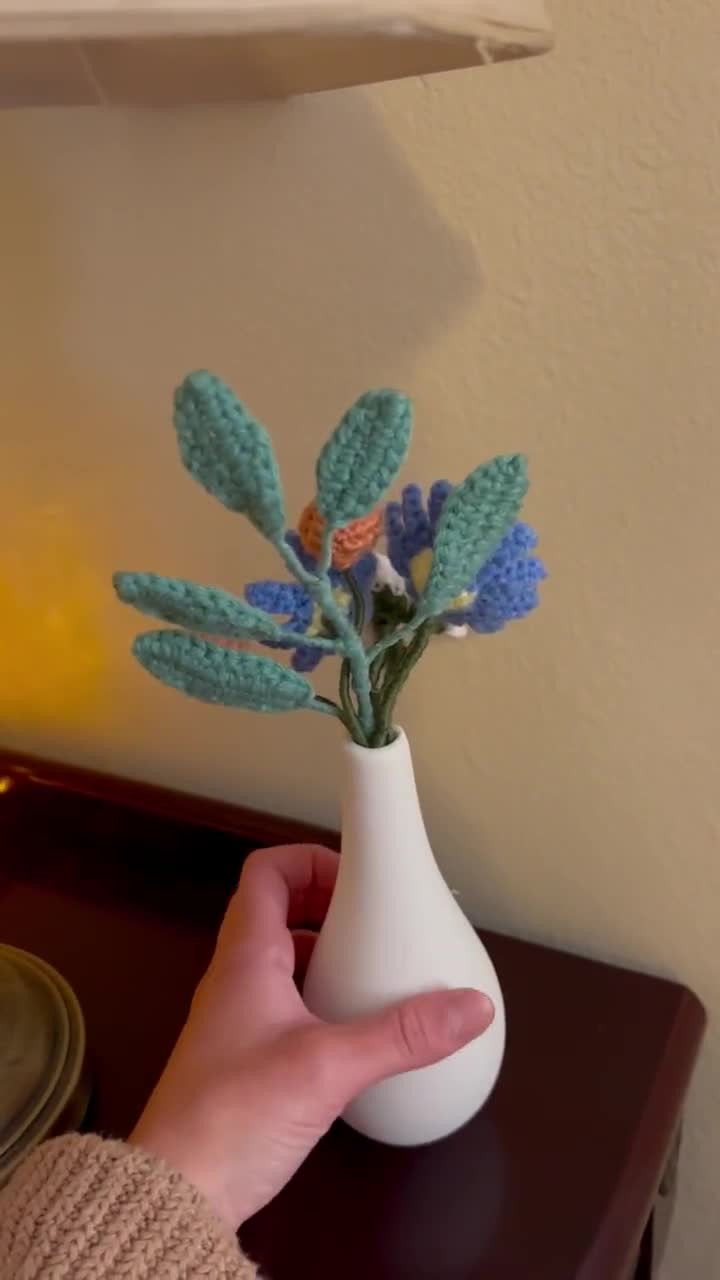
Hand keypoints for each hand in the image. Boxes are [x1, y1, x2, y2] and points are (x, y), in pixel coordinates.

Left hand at [129, 844, 494, 1229]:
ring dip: (324, 956)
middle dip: (328, 907)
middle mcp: (234, 980)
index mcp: (245, 958)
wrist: (174, 1193)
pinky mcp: (242, 1062)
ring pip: (280, 962)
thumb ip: (403, 1036)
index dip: (310, 860)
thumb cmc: (234, 1115)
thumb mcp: (330, 1067)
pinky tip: (353, 1033)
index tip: (358, 878)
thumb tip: (471, 1007)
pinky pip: (283, 1007)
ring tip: (372, 973)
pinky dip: (318, 1002)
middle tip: (375, 924)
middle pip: (276, 913)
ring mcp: (235, 1022)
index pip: (265, 873)